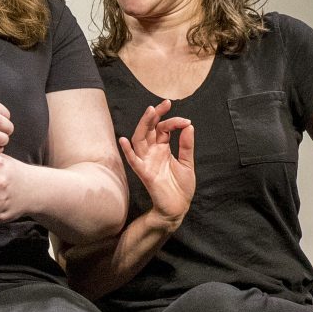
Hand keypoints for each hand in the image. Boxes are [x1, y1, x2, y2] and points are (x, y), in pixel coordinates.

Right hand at [120, 99, 195, 228]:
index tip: (186, 122)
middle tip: (165, 104)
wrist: (178, 208)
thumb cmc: (180, 187)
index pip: (163, 129)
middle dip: (155, 116)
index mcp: (162, 149)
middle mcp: (152, 153)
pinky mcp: (145, 174)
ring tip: (150, 111)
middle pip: (149, 130)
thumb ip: (186, 145)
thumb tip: (188, 126)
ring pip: (140, 140)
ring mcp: (147, 162)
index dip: (173, 122)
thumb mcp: (187, 163)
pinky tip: (124, 140)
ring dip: (143, 126)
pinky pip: (133, 162)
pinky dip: (128, 152)